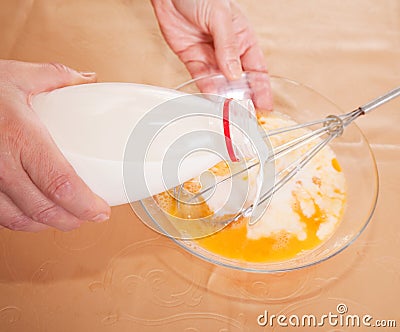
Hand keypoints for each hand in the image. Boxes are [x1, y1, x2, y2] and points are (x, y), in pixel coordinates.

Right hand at [0, 60, 110, 231]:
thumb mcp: (16, 76)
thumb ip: (55, 77)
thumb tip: (87, 80)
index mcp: (20, 136)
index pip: (60, 183)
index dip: (85, 204)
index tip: (101, 210)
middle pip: (43, 209)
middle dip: (73, 219)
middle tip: (90, 216)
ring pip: (20, 219)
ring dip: (49, 224)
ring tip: (69, 217)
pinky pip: (0, 216)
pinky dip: (23, 220)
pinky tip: (37, 213)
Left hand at [151, 0, 271, 109]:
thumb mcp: (221, 17)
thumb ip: (228, 46)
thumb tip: (234, 73)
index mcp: (244, 39)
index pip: (257, 70)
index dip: (262, 90)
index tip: (264, 107)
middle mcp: (229, 52)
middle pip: (239, 81)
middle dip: (242, 99)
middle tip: (244, 116)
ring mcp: (211, 57)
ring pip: (220, 83)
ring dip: (223, 98)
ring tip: (228, 112)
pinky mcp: (194, 60)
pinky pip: (201, 79)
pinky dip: (206, 90)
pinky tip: (211, 100)